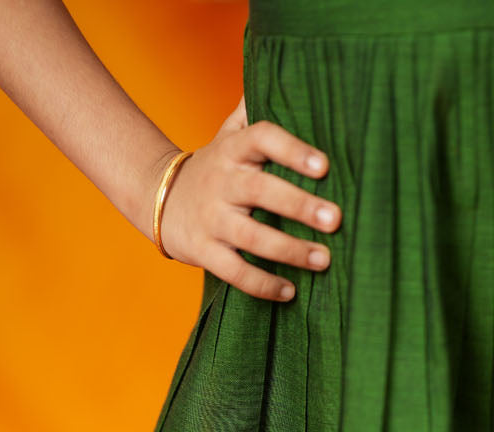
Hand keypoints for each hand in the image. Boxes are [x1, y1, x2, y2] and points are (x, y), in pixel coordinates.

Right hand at [154, 94, 340, 301]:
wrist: (157, 197)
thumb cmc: (213, 168)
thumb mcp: (228, 135)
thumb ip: (256, 117)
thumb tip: (289, 79)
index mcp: (233, 150)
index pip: (262, 138)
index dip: (292, 149)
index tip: (324, 165)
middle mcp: (222, 183)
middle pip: (262, 190)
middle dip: (299, 205)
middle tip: (335, 219)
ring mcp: (212, 219)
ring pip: (252, 236)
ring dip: (289, 250)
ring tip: (323, 259)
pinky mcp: (203, 251)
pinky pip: (235, 271)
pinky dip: (263, 285)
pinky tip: (290, 291)